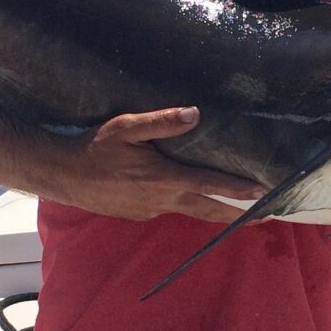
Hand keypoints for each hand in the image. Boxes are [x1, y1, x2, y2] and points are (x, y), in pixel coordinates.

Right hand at [53, 107, 266, 223]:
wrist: (63, 175)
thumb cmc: (94, 148)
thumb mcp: (124, 127)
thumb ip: (160, 121)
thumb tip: (194, 114)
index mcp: (162, 178)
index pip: (209, 185)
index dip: (237, 191)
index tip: (263, 194)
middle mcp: (161, 199)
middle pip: (209, 211)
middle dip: (239, 215)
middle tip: (267, 215)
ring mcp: (151, 211)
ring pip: (192, 213)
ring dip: (218, 214)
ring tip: (242, 214)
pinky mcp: (140, 215)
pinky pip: (171, 210)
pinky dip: (190, 207)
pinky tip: (194, 199)